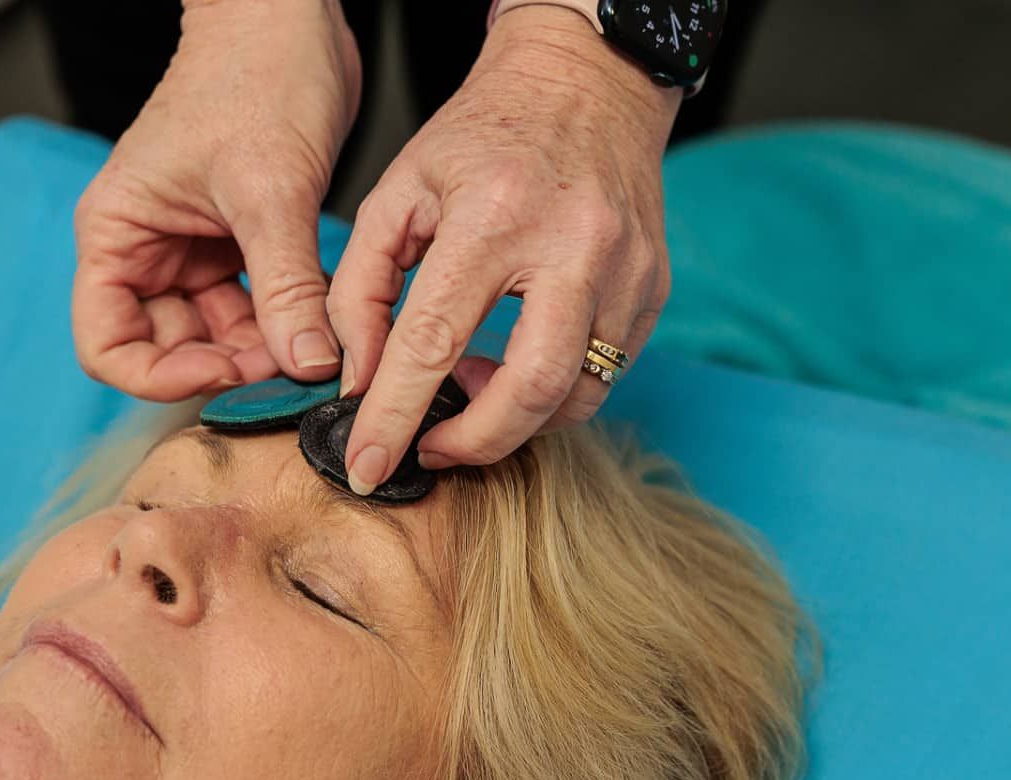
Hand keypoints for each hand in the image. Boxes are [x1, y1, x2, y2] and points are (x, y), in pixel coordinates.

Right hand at [70, 0, 357, 399]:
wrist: (291, 17)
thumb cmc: (258, 73)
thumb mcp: (272, 190)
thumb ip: (285, 287)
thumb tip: (306, 368)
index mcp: (117, 233)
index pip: (108, 345)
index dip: (158, 377)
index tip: (222, 374)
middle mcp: (147, 249)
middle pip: (166, 349)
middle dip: (224, 368)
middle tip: (287, 373)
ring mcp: (193, 251)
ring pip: (217, 337)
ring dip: (262, 353)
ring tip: (314, 351)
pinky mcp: (238, 245)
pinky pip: (254, 310)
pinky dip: (284, 326)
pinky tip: (321, 328)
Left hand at [326, 5, 678, 491]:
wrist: (584, 79)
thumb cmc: (481, 137)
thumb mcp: (398, 194)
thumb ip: (361, 291)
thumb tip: (358, 381)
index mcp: (494, 214)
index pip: (435, 341)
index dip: (395, 416)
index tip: (368, 468)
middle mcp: (571, 243)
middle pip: (531, 388)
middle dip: (475, 443)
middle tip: (431, 450)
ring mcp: (625, 267)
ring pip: (579, 394)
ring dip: (518, 421)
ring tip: (472, 391)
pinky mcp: (652, 284)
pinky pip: (608, 371)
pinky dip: (556, 392)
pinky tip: (516, 365)